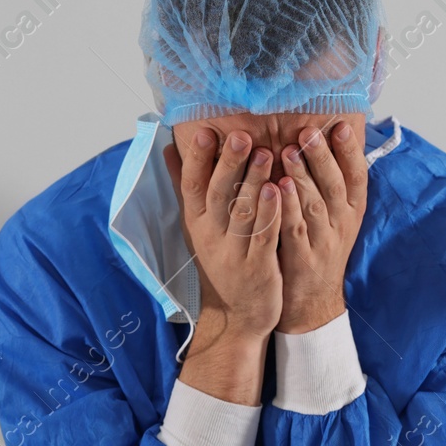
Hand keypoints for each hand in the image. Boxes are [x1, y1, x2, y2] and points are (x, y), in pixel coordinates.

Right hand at [162, 128, 282, 341]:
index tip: (206, 131)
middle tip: (241, 136)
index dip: (198, 159)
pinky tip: (278, 191)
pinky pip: (263, 238)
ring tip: (265, 153)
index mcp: (197, 222)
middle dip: (229, 164)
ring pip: (242, 213)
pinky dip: (270, 214)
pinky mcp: (258, 269)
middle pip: (217, 195)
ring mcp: (234, 254)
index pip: (191, 186)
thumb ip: (186, 186)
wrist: (239, 314)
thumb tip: (167, 147)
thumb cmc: (223, 260)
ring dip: (253, 182)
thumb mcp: (199, 225)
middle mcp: (211, 237)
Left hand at [273, 120, 367, 333]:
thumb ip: (329, 185)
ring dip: (303, 177)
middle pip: (336, 185)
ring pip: (316, 204)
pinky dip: (288, 208)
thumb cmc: (318, 251)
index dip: (349, 151)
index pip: (357, 176)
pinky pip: (295, 230)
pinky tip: (277, 188)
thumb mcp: (334, 219)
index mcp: (352, 212)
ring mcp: (323, 243)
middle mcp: (342, 225)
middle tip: (308, 131)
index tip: (339, 125)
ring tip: (289, 151)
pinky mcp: (303, 260)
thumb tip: (324, 142)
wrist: (312, 303)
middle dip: (322, 156)